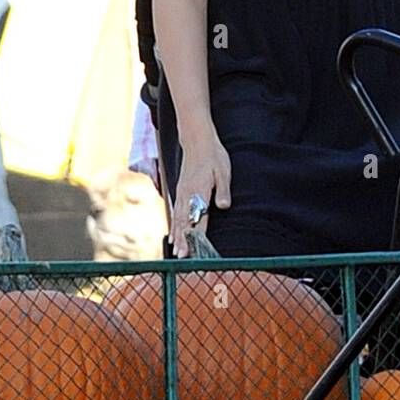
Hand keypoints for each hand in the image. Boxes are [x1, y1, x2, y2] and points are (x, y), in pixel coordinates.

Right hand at [170, 132, 230, 257]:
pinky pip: (177, 212)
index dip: (197, 235)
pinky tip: (174, 235)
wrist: (198, 141)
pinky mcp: (180, 191)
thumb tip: (224, 207)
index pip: (199, 218)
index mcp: (199, 191)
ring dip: (178, 236)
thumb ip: (223, 191)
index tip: (194, 249)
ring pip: (179, 218)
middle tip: (182, 257)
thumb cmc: (214, 157)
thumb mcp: (223, 172)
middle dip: (183, 241)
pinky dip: (175, 225)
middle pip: (185, 222)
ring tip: (177, 252)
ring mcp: (182, 193)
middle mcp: (187, 194)